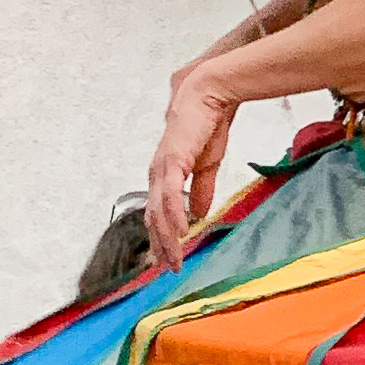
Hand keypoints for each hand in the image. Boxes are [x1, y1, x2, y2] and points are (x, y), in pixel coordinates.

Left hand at [146, 66, 238, 267]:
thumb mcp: (207, 164)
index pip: (160, 212)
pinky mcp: (172, 161)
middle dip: (161, 245)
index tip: (170, 258)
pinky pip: (169, 195)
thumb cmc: (208, 124)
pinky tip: (178, 233)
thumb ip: (201, 190)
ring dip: (165, 238)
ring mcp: (162, 167)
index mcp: (166, 173)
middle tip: (168, 269)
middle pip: (154, 217)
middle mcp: (158, 173)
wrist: (210, 95)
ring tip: (173, 259)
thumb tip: (198, 213)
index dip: (163, 236)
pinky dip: (172, 216)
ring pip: (158, 211)